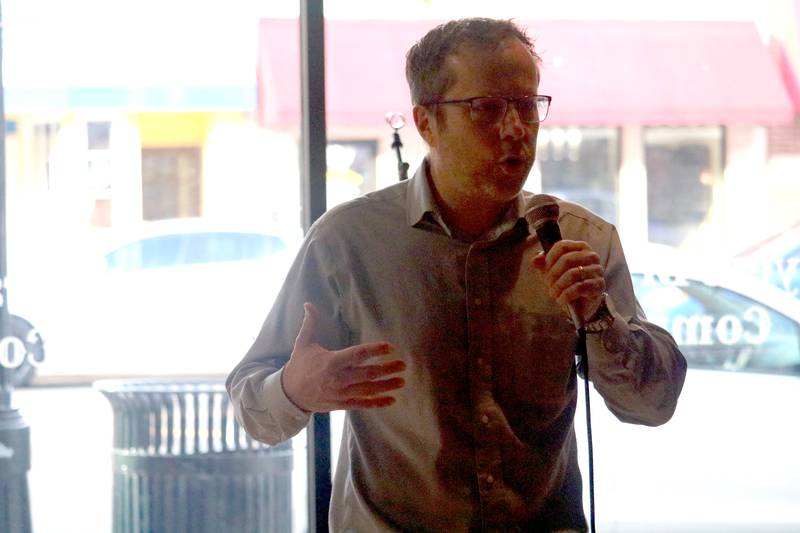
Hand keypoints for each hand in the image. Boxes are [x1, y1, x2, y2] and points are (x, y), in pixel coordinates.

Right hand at [281, 302, 405, 412]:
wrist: (289, 394)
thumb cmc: (299, 366)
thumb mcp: (303, 343)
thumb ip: (310, 324)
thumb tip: (308, 304)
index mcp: (331, 361)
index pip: (357, 354)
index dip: (374, 350)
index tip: (390, 347)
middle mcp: (338, 378)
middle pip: (367, 374)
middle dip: (386, 369)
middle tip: (403, 364)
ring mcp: (340, 393)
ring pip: (367, 390)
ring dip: (386, 386)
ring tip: (401, 380)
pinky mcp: (341, 404)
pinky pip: (362, 404)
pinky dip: (377, 403)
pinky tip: (391, 399)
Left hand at [532, 240, 605, 323]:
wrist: (582, 303)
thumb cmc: (568, 283)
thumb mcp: (553, 272)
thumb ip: (543, 264)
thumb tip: (535, 260)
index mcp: (581, 247)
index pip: (562, 246)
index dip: (549, 258)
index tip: (545, 270)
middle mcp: (591, 256)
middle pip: (567, 259)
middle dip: (552, 274)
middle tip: (548, 284)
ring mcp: (597, 270)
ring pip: (572, 274)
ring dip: (558, 286)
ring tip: (554, 293)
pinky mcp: (599, 285)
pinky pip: (579, 288)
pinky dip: (566, 295)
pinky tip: (561, 300)